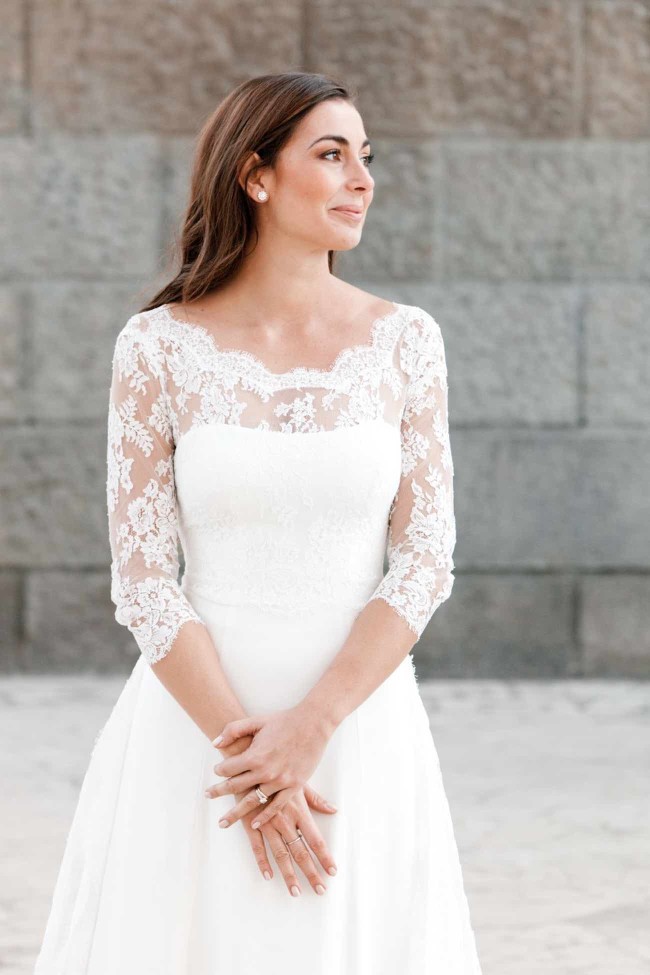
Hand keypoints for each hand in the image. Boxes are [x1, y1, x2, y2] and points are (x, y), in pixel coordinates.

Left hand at [206, 705, 333, 828]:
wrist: (312, 724)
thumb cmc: (284, 721)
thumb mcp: (256, 721)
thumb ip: (233, 730)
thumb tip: (215, 743)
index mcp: (255, 755)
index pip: (228, 768)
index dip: (219, 770)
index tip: (217, 771)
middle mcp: (265, 771)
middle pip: (235, 787)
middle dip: (219, 793)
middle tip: (208, 796)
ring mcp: (280, 781)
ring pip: (252, 801)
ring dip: (236, 812)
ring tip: (224, 821)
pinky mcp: (294, 786)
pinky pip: (276, 806)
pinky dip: (264, 816)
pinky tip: (254, 823)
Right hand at [234, 783, 337, 896]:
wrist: (250, 764)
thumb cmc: (277, 772)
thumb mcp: (299, 783)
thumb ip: (316, 800)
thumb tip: (334, 810)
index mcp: (299, 811)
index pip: (315, 839)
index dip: (324, 856)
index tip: (332, 871)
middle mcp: (285, 821)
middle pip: (301, 852)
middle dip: (311, 872)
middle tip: (320, 890)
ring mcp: (267, 824)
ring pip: (281, 854)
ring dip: (288, 874)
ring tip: (295, 892)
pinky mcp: (250, 824)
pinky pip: (257, 847)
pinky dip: (262, 862)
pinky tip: (267, 876)